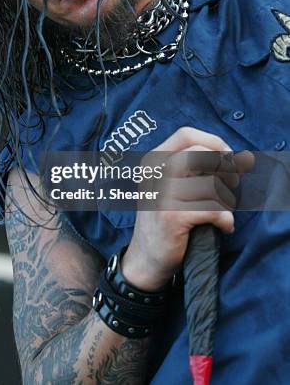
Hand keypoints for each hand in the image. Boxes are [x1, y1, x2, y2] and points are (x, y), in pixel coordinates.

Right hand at [121, 127, 253, 290]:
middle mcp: (154, 172)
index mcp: (153, 160)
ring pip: (211, 184)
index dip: (213, 143)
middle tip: (231, 185)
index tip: (227, 159)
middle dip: (223, 169)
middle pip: (200, 153)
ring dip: (226, 201)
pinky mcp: (171, 216)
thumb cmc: (168, 218)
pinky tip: (222, 227)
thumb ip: (208, 168)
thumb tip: (245, 158)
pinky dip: (225, 220)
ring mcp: (161, 193)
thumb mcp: (180, 186)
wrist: (146, 258)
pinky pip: (213, 209)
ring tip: (220, 212)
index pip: (186, 135)